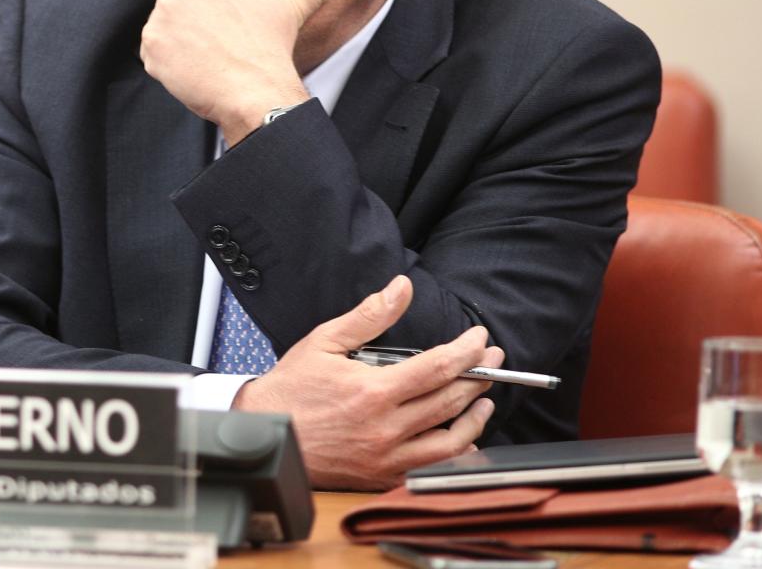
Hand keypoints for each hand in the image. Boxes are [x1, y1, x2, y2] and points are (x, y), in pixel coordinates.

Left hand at [140, 0, 361, 143]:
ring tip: (207, 55)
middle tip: (211, 37)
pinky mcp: (150, 44)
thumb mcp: (294, 7)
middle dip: (186, 12)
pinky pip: (152, 51)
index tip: (217, 18)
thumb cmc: (273, 46)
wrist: (254, 89)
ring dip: (178, 38)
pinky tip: (194, 69)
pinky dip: (167, 62)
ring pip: (162, 23)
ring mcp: (162, 15)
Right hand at [232, 275, 501, 489]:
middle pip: (451, 400)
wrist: (269, 432)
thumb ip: (368, 315)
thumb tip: (401, 288)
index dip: (467, 350)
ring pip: (452, 439)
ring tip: (484, 397)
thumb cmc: (292, 387)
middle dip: (479, 375)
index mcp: (372, 391)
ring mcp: (387, 456)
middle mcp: (385, 427)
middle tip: (492, 359)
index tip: (479, 338)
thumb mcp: (324, 341)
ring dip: (475, 416)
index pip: (438, 367)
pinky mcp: (383, 474)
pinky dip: (456, 451)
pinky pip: (434, 467)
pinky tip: (462, 436)